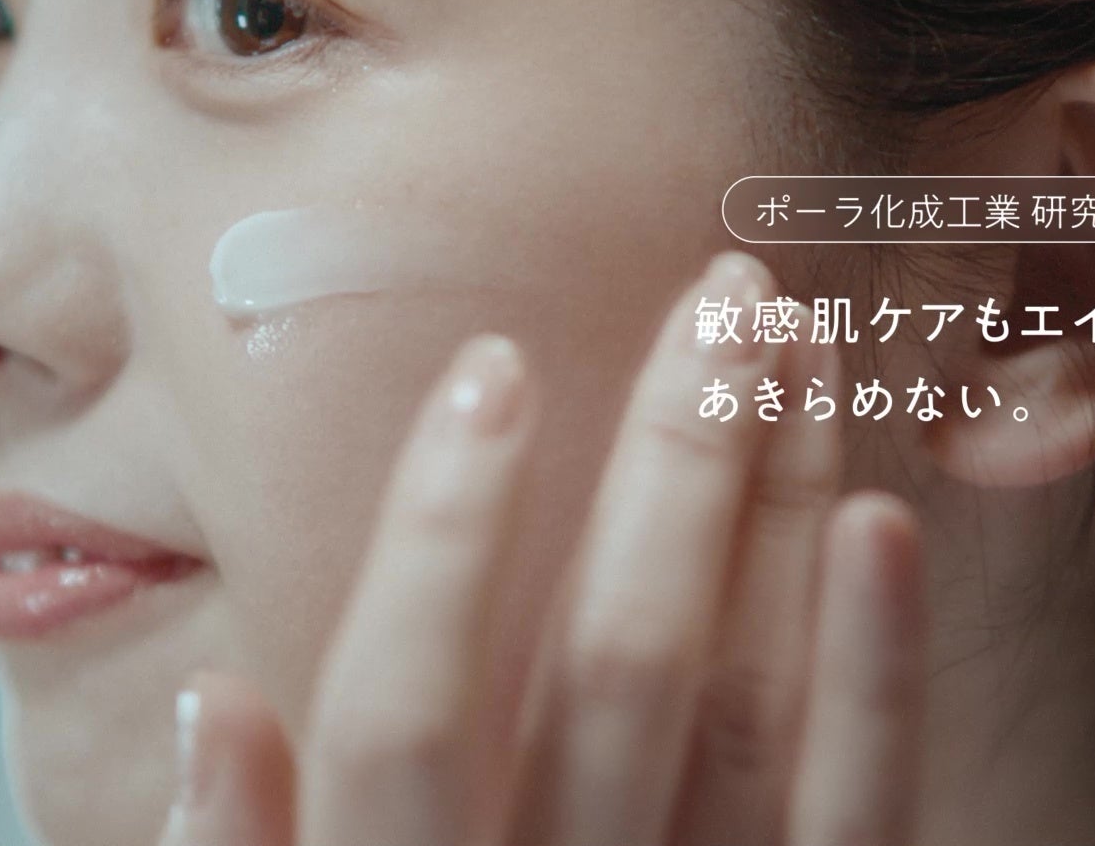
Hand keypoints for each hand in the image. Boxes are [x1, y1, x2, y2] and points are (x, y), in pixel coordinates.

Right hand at [157, 251, 927, 845]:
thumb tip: (206, 701)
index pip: (400, 714)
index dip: (437, 538)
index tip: (493, 367)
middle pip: (611, 675)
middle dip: (668, 469)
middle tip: (721, 300)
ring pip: (747, 713)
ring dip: (778, 518)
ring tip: (803, 353)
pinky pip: (859, 818)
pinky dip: (878, 674)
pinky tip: (888, 524)